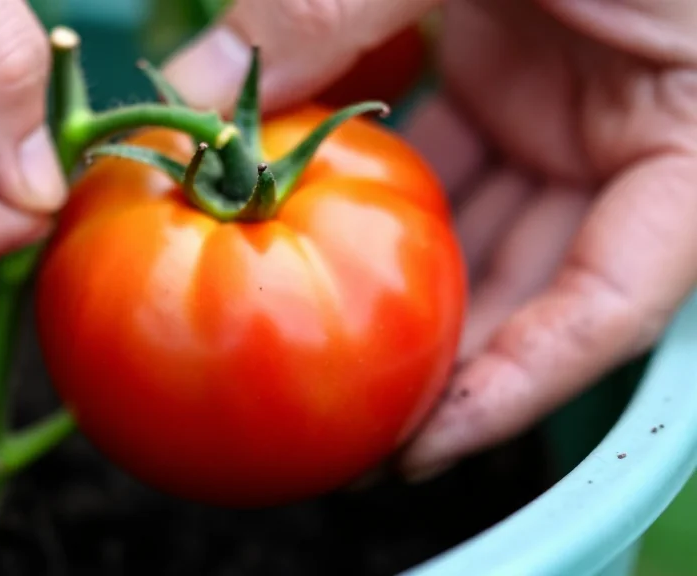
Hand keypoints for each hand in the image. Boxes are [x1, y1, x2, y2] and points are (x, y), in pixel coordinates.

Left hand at [164, 0, 696, 479]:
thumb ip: (334, 6)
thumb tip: (183, 94)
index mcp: (684, 132)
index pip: (614, 301)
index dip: (523, 384)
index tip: (420, 442)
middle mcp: (621, 133)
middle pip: (528, 282)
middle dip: (433, 349)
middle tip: (330, 406)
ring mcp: (561, 107)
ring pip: (470, 224)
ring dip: (383, 269)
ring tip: (292, 325)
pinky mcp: (506, 75)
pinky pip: (433, 152)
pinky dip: (361, 176)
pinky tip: (291, 202)